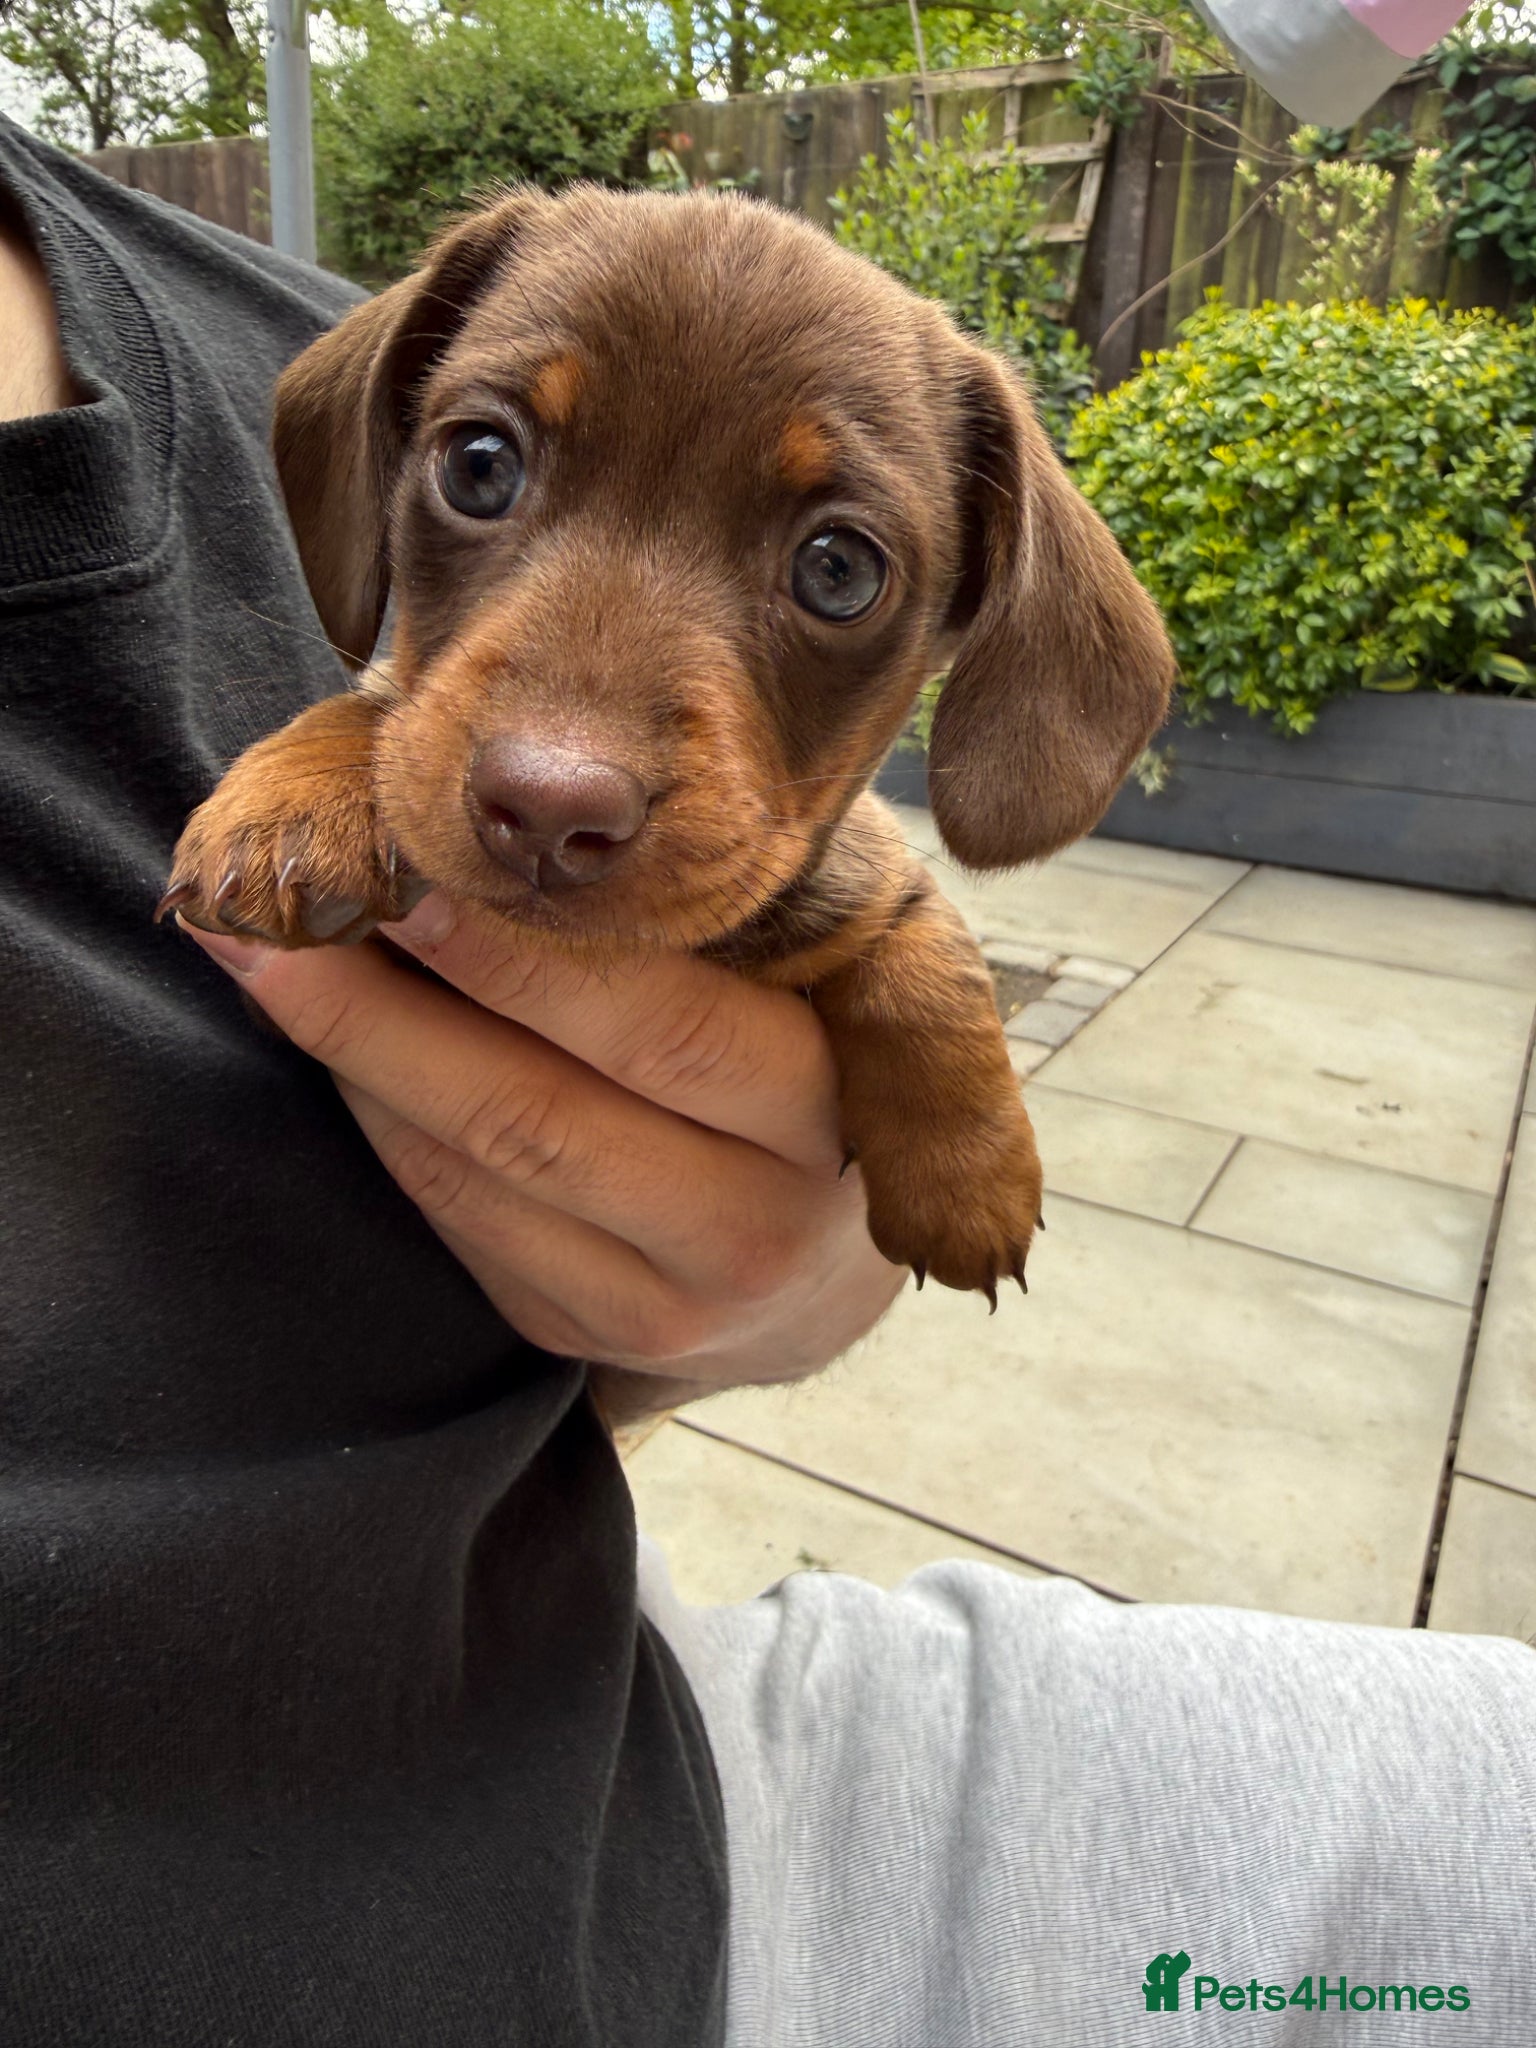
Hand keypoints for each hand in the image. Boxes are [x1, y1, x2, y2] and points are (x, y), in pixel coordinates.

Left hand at [180, 894, 904, 1425]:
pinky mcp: (586, 1335)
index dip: (519, 956)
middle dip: (384, 1009)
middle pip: (536, 1116)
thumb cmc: (811, 1065)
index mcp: (826, 1109)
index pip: (660, 1026)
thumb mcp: (817, 973)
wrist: (826, 1267)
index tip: (407, 868)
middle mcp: (753, 1226)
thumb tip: (513, 817)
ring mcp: (665, 1303)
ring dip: (357, 1063)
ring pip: (476, 1176)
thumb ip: (715, 908)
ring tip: (270, 965)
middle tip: (284, 914)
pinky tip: (340, 1052)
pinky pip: (456, 1223)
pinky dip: (384, 1126)